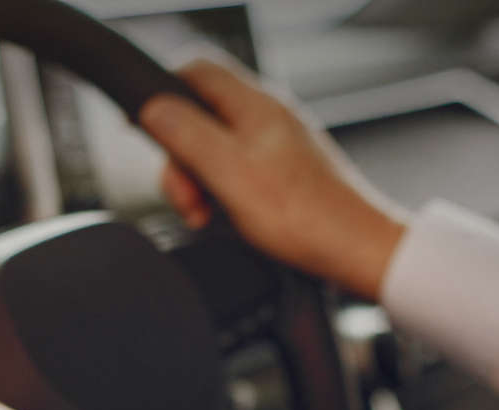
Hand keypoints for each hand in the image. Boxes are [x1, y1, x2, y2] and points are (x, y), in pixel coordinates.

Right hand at [140, 58, 407, 298]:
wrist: (355, 250)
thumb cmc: (303, 217)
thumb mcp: (229, 173)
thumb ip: (187, 136)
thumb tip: (152, 107)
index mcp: (254, 106)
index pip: (195, 71)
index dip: (162, 95)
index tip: (144, 128)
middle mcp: (266, 117)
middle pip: (198, 118)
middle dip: (181, 160)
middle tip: (189, 198)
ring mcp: (275, 145)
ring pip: (213, 151)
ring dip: (200, 185)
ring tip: (209, 217)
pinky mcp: (281, 173)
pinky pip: (234, 174)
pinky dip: (222, 197)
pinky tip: (229, 221)